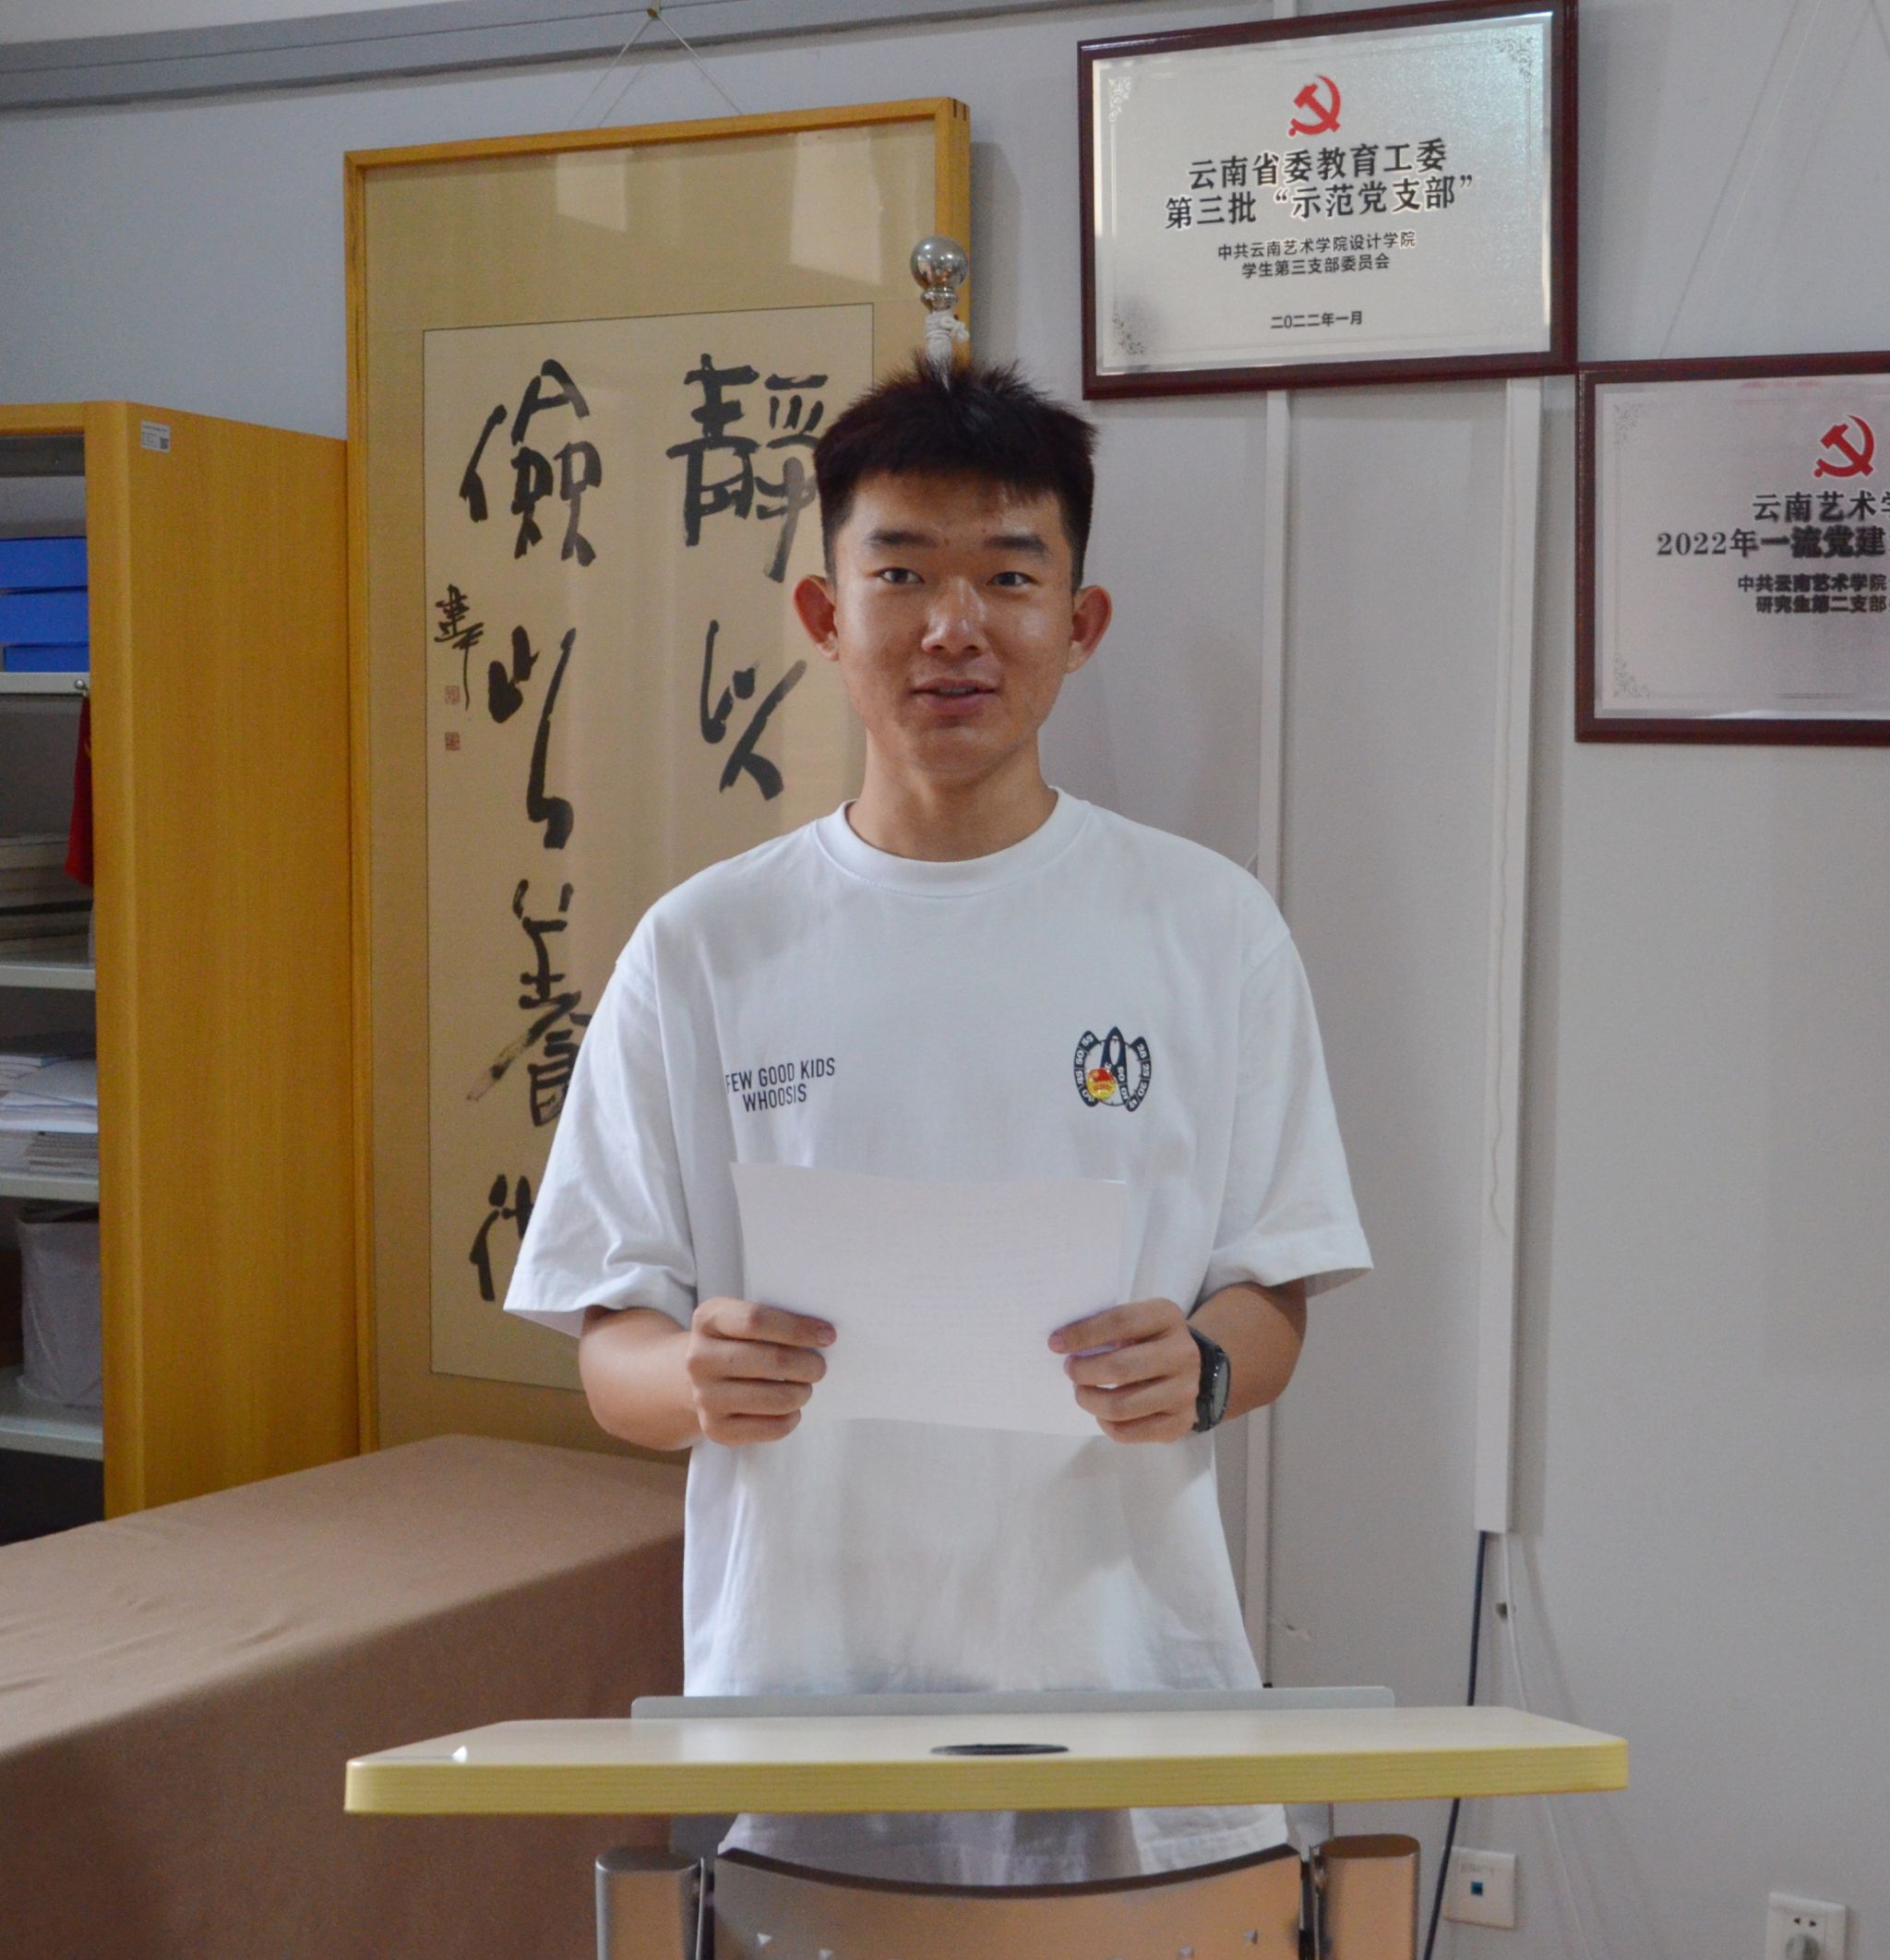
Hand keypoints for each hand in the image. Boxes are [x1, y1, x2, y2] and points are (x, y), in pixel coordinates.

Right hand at [686, 1296, 833, 1444]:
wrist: (699, 1379)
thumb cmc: (737, 1342)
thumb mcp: (742, 1318)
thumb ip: (777, 1318)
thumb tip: (824, 1335)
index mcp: (708, 1320)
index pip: (756, 1320)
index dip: (798, 1328)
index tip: (827, 1335)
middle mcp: (699, 1358)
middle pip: (772, 1360)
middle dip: (808, 1365)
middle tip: (820, 1367)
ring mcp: (704, 1396)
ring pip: (775, 1398)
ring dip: (802, 1393)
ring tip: (805, 1387)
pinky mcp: (716, 1429)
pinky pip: (771, 1428)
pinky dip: (791, 1418)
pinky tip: (791, 1408)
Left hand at [1051, 1297, 1198, 1443]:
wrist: (1187, 1367)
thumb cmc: (1146, 1340)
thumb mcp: (1134, 1321)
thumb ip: (1105, 1326)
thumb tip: (1060, 1342)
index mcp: (1167, 1317)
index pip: (1121, 1322)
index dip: (1083, 1333)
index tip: (1055, 1343)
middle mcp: (1183, 1353)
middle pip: (1120, 1367)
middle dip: (1083, 1371)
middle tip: (1070, 1370)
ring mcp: (1186, 1391)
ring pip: (1121, 1406)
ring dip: (1089, 1400)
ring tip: (1081, 1391)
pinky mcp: (1180, 1422)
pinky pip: (1128, 1431)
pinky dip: (1105, 1424)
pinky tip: (1101, 1412)